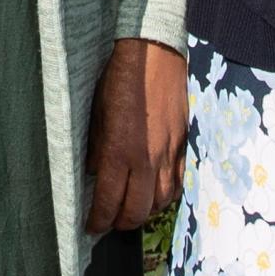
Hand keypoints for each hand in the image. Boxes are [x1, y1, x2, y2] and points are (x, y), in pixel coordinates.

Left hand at [88, 37, 188, 233]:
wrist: (153, 50)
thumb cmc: (119, 76)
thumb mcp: (96, 113)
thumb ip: (96, 148)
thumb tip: (95, 174)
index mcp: (119, 151)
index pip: (109, 203)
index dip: (98, 221)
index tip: (91, 226)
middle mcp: (146, 157)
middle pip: (138, 211)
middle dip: (121, 222)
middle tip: (110, 221)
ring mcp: (169, 150)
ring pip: (162, 200)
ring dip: (146, 210)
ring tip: (133, 207)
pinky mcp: (183, 140)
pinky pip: (179, 180)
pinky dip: (167, 194)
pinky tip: (156, 191)